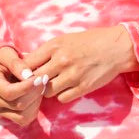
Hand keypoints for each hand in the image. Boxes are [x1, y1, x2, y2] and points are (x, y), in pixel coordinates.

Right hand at [0, 45, 47, 126]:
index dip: (27, 87)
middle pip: (18, 105)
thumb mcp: (6, 53)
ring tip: (40, 87)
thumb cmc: (1, 58)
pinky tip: (36, 95)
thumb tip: (29, 76)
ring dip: (36, 102)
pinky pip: (24, 119)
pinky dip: (34, 109)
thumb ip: (16, 63)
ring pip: (23, 116)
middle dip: (35, 93)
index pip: (9, 93)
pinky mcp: (7, 115)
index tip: (40, 77)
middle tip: (44, 79)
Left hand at [21, 25, 135, 103]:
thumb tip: (28, 63)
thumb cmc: (89, 41)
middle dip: (34, 83)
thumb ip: (48, 51)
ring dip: (48, 90)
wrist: (115, 48)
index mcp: (55, 46)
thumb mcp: (66, 39)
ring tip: (54, 84)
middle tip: (36, 84)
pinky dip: (62, 95)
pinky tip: (67, 88)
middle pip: (35, 80)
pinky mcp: (83, 87)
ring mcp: (72, 75)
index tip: (23, 75)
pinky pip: (62, 98)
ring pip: (47, 92)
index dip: (23, 72)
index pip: (28, 63)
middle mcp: (61, 61)